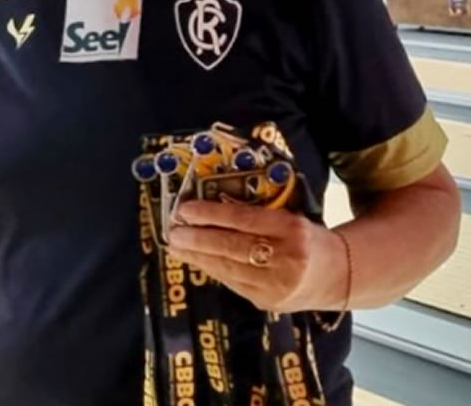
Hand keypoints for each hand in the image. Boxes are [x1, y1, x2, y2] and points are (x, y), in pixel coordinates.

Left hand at [166, 199, 347, 313]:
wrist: (339, 275)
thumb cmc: (306, 238)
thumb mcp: (289, 217)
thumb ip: (255, 214)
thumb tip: (207, 210)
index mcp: (292, 229)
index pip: (243, 219)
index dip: (211, 214)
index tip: (185, 209)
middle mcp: (286, 258)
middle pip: (232, 246)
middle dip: (197, 238)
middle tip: (172, 231)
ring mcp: (278, 285)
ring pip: (228, 268)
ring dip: (197, 257)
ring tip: (175, 246)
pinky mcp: (269, 302)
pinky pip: (232, 283)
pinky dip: (212, 270)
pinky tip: (196, 260)